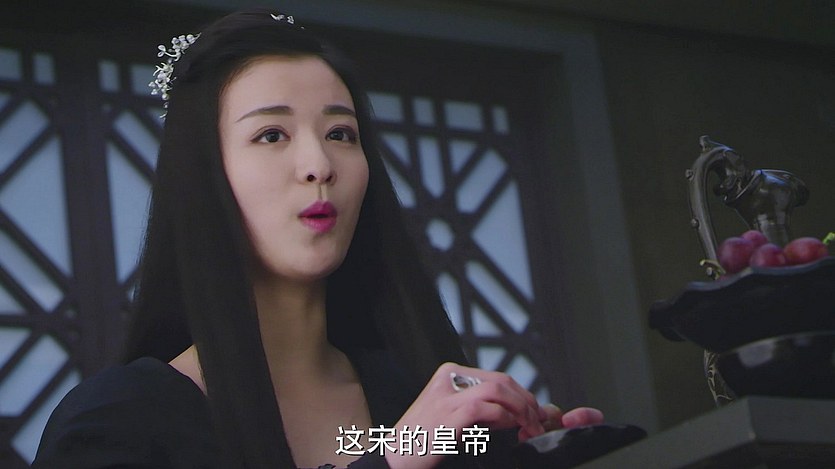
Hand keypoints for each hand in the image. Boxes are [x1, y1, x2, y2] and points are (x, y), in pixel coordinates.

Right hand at [384, 362, 603, 468]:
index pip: (497, 378)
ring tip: (529, 429)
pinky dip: (504, 418)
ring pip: (497, 390)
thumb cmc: (423, 441)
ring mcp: (447, 396)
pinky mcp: (447, 416)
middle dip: (527, 402)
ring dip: (521, 410)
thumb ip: (480, 409)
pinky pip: (485, 408)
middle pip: (501, 381)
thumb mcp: (451, 416)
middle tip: (537, 423)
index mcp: (450, 375)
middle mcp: (449, 379)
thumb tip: (519, 413)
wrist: (394, 458)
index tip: (535, 413)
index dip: (522, 394)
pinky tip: (510, 429)